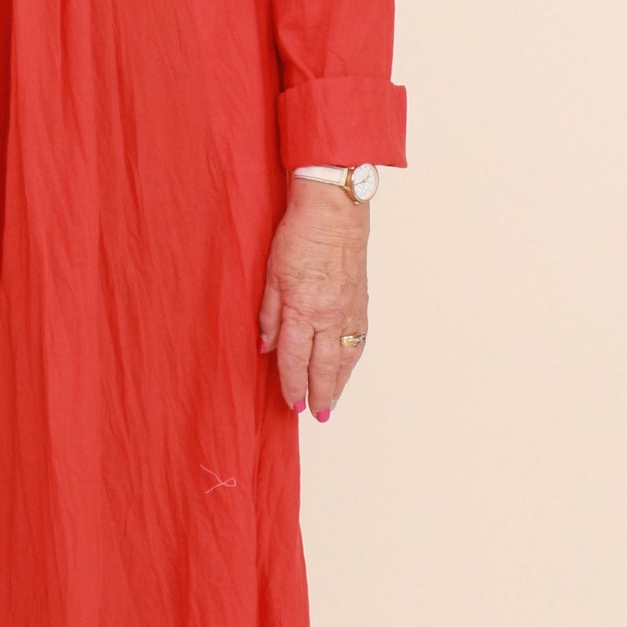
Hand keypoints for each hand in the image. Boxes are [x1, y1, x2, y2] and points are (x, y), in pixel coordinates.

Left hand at [258, 178, 370, 415]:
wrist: (336, 210)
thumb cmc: (300, 234)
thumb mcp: (271, 274)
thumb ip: (268, 314)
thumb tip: (265, 346)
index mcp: (303, 309)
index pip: (295, 358)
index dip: (292, 384)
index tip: (290, 402)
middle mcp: (330, 316)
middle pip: (324, 367)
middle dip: (319, 394)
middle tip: (316, 416)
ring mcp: (349, 310)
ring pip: (345, 358)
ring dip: (339, 383)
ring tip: (332, 402)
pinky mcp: (361, 301)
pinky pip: (358, 340)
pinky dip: (352, 360)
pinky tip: (347, 369)